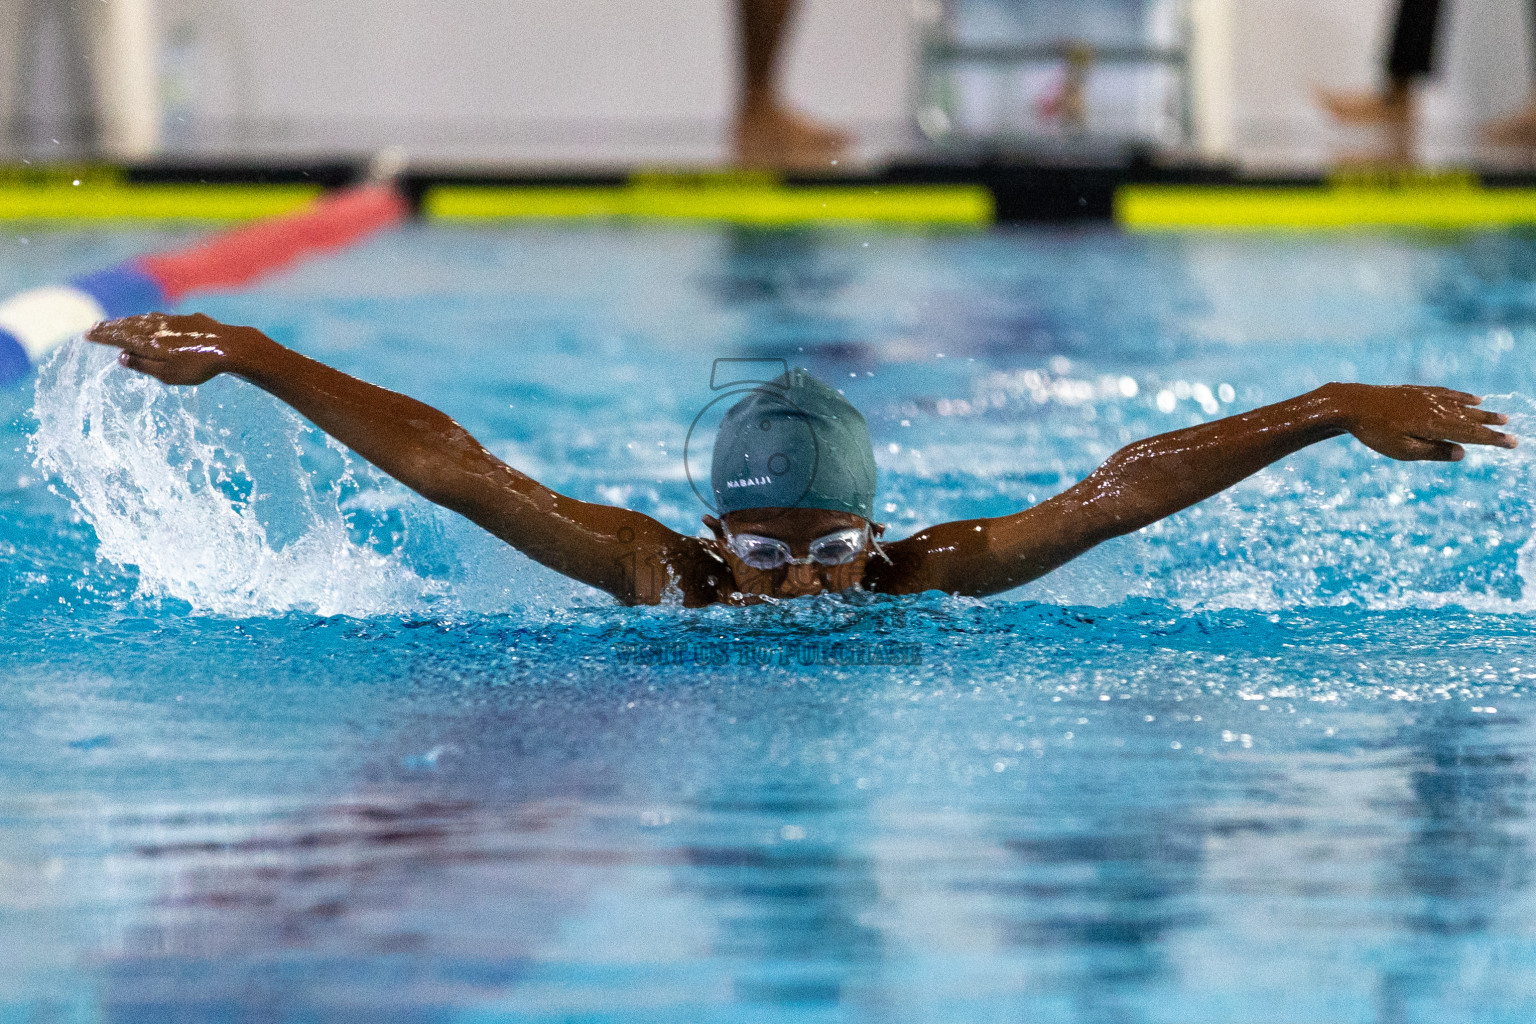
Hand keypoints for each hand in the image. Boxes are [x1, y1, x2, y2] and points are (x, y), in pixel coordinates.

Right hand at [85, 312, 259, 385]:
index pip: (118, 337)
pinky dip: (146, 320)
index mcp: (147, 341)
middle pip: (128, 325)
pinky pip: (159, 318)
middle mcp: (156, 327)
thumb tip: (122, 358)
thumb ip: (143, 365)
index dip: (102, 336)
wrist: (230, 346)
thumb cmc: (198, 366)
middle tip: (95, 327)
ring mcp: (172, 320)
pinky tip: (148, 321)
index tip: (87, 334)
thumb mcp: (167, 374)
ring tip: (117, 324)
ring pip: (143, 320)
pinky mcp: (187, 319)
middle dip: (110, 327)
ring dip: (127, 322)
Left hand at [1326, 382, 1517, 460]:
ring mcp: (1427, 397)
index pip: (1471, 434)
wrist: (1351, 404)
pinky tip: (1471, 398)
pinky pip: (1447, 393)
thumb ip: (1434, 452)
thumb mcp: (1404, 451)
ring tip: (1496, 414)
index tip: (1512, 443)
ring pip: (1460, 405)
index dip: (1493, 439)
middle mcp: (1436, 408)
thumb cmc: (1375, 432)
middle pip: (1469, 418)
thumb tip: (1463, 453)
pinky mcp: (1417, 391)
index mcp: (1435, 425)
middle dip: (1490, 425)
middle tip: (1510, 429)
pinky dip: (1462, 397)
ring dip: (1480, 411)